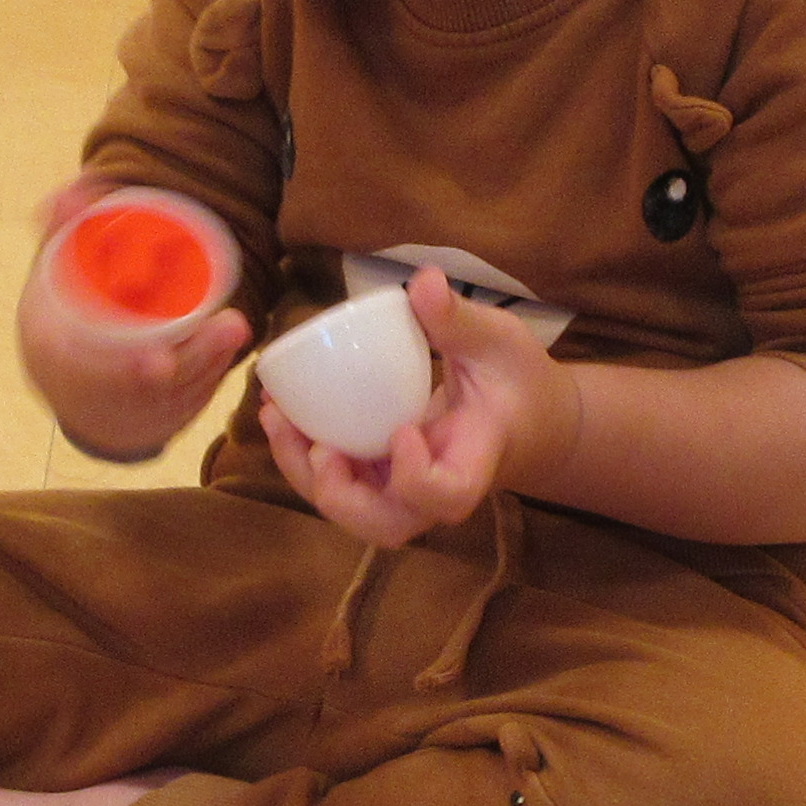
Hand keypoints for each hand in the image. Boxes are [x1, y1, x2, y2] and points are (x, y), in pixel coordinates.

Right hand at [21, 181, 252, 462]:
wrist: (69, 388)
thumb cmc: (60, 323)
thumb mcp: (51, 279)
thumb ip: (63, 233)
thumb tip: (75, 190)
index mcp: (57, 362)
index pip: (90, 376)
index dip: (126, 373)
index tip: (159, 360)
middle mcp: (92, 396)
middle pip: (147, 389)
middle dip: (190, 361)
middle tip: (229, 325)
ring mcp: (127, 414)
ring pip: (175, 395)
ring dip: (210, 363)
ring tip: (234, 327)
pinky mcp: (157, 422)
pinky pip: (186, 402)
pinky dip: (209, 376)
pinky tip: (229, 347)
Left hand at [261, 267, 575, 545]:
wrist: (528, 420)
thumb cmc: (518, 380)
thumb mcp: (499, 343)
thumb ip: (459, 318)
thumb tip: (422, 280)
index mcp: (475, 463)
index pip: (448, 496)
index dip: (416, 478)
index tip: (402, 430)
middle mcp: (435, 492)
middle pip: (387, 526)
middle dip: (340, 496)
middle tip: (318, 446)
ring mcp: (404, 491)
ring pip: (352, 512)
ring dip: (306, 475)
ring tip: (276, 418)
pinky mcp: (382, 478)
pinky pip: (338, 484)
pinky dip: (302, 455)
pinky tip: (280, 412)